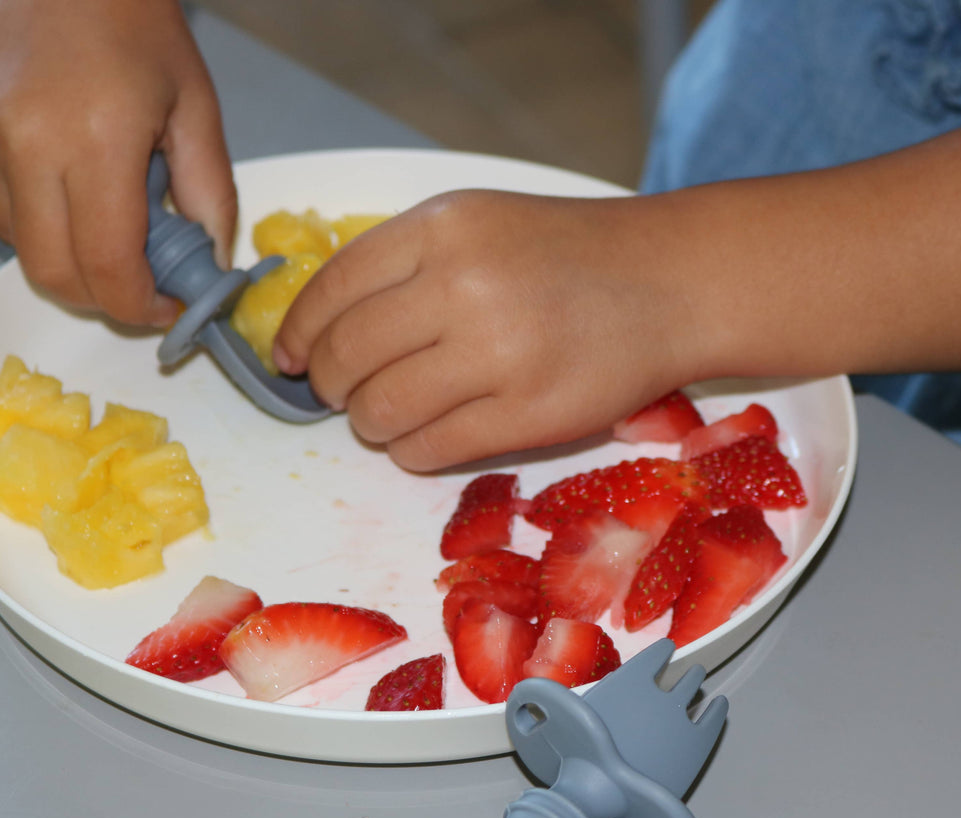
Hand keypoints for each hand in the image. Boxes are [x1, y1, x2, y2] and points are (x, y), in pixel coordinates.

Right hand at [0, 0, 235, 325]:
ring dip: (65, 250)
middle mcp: (20, 142)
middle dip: (102, 296)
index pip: (107, 266)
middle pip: (54, 273)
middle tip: (137, 280)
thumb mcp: (196, 110)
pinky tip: (57, 175)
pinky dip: (27, 216)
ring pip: (18, 246)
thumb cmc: (136, 30)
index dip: (138, 306)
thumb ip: (211, 198)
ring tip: (99, 203)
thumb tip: (212, 271)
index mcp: (94, 140)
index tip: (165, 307)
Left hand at [273, 189, 703, 471]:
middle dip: (329, 384)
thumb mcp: (480, 223)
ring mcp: (497, 355)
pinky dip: (411, 451)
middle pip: (345, 357)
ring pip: (379, 411)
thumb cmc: (570, 255)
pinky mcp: (528, 416)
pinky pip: (428, 450)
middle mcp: (462, 286)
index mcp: (442, 229)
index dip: (297, 334)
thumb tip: (314, 331)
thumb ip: (402, 262)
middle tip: (341, 393)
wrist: (670, 285)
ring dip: (370, 422)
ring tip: (390, 415)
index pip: (330, 291)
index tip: (290, 358)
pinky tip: (427, 436)